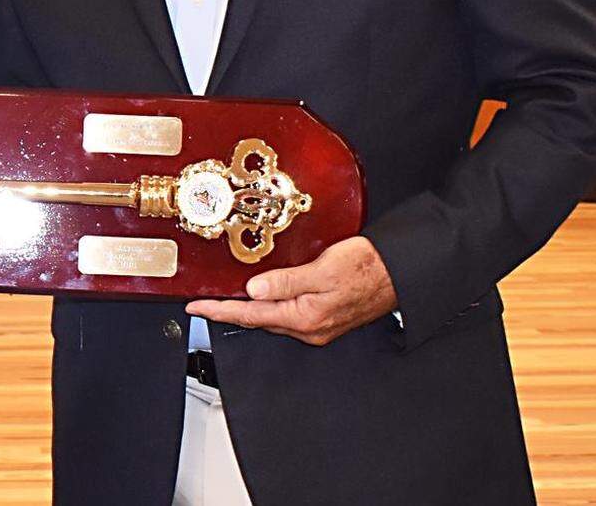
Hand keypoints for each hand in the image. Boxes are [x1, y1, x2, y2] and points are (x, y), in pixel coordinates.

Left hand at [186, 236, 397, 345]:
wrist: (399, 273)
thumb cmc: (366, 268)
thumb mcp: (322, 269)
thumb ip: (286, 282)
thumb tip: (252, 290)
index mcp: (305, 317)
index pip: (251, 315)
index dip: (220, 312)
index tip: (196, 309)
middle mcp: (309, 327)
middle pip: (259, 320)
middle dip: (230, 312)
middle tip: (205, 303)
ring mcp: (318, 325)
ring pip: (273, 317)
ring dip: (249, 309)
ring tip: (226, 299)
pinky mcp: (325, 316)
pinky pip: (288, 313)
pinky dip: (270, 305)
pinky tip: (265, 294)